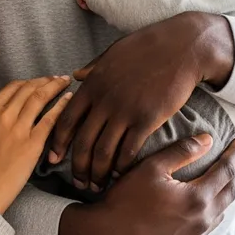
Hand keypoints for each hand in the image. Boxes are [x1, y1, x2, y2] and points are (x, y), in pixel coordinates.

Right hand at [0, 76, 72, 214]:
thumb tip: (2, 114)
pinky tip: (69, 99)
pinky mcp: (32, 144)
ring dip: (55, 86)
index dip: (29, 81)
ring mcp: (18, 129)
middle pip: (28, 89)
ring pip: (40, 98)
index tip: (40, 80)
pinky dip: (61, 105)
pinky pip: (50, 119)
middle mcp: (3, 116)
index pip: (12, 88)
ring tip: (65, 82)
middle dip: (45, 80)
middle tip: (57, 78)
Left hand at [50, 12, 233, 188]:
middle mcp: (105, 100)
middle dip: (77, 167)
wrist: (180, 47)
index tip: (53, 160)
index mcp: (93, 84)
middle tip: (77, 183)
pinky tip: (121, 176)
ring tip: (97, 186)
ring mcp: (125, 111)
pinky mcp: (147, 120)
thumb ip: (92, 68)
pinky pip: (128, 151)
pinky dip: (122, 168)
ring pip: (103, 152)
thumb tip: (75, 76)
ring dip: (98, 173)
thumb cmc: (146, 47)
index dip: (58, 143)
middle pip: (82, 142)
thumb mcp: (112, 52)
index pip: (67, 120)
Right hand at [58, 136, 234, 234]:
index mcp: (197, 199)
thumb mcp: (152, 167)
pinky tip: (205, 205)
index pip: (225, 172)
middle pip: (229, 193)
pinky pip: (206, 227)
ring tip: (226, 178)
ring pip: (220, 213)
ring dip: (226, 193)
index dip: (234, 155)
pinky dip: (212, 211)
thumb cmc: (127, 198)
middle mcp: (201, 221)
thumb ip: (182, 151)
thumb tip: (208, 139)